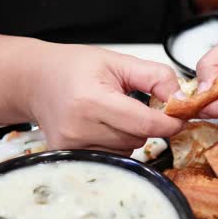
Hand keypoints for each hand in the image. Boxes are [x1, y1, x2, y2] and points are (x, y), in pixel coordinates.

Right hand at [25, 44, 182, 155]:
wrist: (36, 81)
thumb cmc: (74, 68)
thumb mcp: (118, 61)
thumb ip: (155, 77)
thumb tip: (181, 100)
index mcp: (91, 100)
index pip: (144, 123)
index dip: (169, 123)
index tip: (180, 118)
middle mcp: (79, 128)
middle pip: (138, 138)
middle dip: (146, 123)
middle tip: (135, 104)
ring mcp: (72, 146)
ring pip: (128, 149)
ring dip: (131, 134)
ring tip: (113, 113)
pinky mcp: (70, 156)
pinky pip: (113, 156)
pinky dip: (117, 142)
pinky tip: (103, 126)